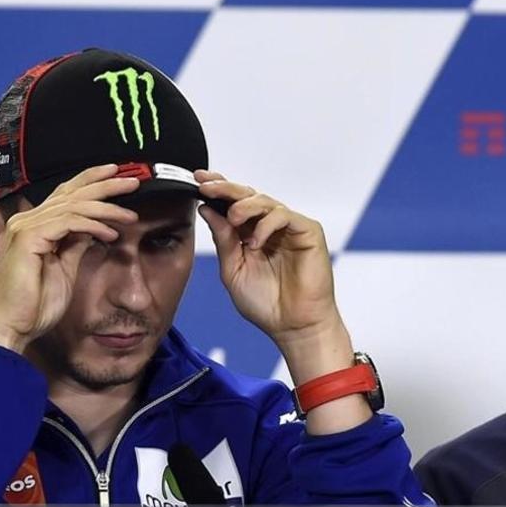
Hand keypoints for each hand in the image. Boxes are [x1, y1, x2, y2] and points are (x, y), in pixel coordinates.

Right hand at [0, 165, 139, 351]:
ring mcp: (25, 228)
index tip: (118, 174)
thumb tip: (95, 227)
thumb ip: (76, 243)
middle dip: (105, 184)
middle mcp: (26, 221)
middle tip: (133, 181)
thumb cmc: (35, 304)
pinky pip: (69, 222)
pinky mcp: (28, 239)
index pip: (66, 193)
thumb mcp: (65, 267)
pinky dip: (93, 225)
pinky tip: (111, 234)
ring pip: (74, 205)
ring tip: (130, 216)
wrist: (13, 327)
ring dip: (107, 208)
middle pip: (71, 192)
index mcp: (34, 226)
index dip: (91, 180)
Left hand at [195, 171, 340, 348]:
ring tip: (233, 219)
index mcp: (250, 234)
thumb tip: (207, 209)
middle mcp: (269, 226)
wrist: (292, 326)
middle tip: (207, 186)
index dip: (217, 189)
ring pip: (265, 201)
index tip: (197, 180)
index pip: (233, 203)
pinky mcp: (308, 231)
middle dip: (225, 188)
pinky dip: (266, 224)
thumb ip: (223, 239)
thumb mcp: (233, 269)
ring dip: (244, 206)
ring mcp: (289, 227)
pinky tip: (256, 242)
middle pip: (247, 195)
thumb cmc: (265, 303)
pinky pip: (284, 216)